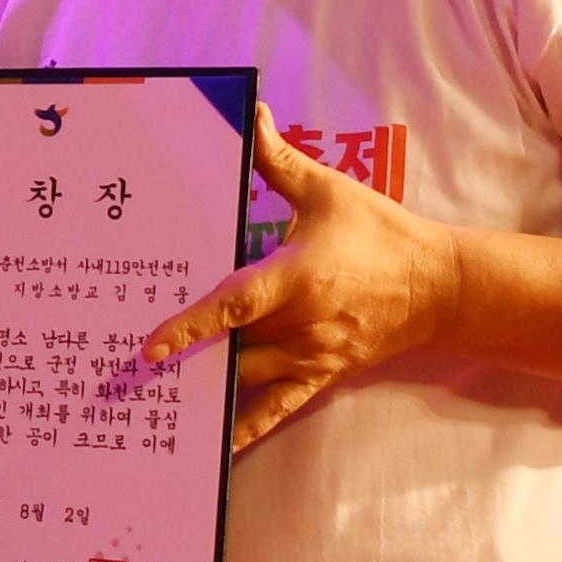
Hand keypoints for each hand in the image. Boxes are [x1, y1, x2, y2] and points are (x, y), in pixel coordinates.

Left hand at [142, 104, 456, 451]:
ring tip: (152, 404)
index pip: (233, 305)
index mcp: (295, 278)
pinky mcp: (320, 375)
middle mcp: (299, 324)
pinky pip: (278, 409)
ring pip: (246, 378)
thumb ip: (278, 160)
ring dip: (204, 389)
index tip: (150, 348)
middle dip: (183, 358)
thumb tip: (253, 113)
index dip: (190, 327)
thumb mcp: (327, 191)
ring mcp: (310, 356)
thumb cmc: (378, 233)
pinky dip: (245, 428)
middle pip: (230, 345)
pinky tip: (214, 448)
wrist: (437, 287)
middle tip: (124, 376)